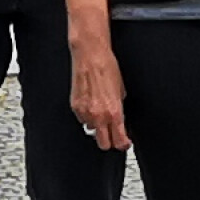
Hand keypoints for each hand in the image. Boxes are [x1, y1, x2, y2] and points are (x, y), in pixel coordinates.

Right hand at [69, 34, 127, 152]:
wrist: (90, 55)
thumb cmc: (107, 68)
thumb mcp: (121, 91)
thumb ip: (119, 109)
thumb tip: (119, 119)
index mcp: (114, 112)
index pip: (119, 141)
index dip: (123, 144)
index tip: (125, 143)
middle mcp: (99, 115)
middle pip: (104, 144)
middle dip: (109, 141)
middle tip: (113, 134)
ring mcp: (85, 113)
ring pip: (91, 131)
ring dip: (96, 126)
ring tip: (100, 112)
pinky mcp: (75, 107)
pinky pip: (82, 119)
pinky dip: (86, 116)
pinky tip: (90, 104)